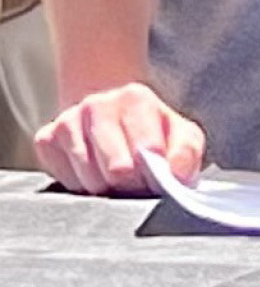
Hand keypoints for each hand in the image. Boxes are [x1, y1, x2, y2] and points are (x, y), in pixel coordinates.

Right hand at [34, 82, 205, 194]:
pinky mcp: (46, 138)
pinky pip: (62, 181)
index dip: (153, 176)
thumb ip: (187, 152)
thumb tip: (176, 174)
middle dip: (128, 185)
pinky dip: (78, 186)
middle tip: (134, 181)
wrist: (111, 111)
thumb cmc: (152, 131)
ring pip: (88, 181)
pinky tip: (89, 171)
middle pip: (115, 171)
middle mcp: (98, 104)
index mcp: (135, 98)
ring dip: (104, 188)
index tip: (155, 179)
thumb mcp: (181, 135)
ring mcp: (68, 119)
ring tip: (113, 176)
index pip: (145, 153)